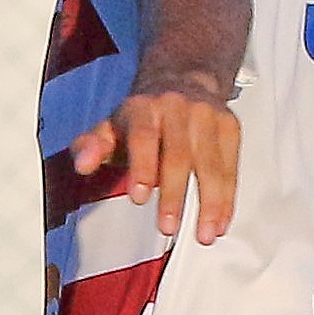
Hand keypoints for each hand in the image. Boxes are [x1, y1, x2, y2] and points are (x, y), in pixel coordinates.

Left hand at [72, 79, 240, 246]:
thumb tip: (82, 165)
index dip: (142, 168)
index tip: (139, 198)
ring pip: (211, 164)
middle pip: (179, 156)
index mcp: (143, 108)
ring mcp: (207, 116)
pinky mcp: (230, 127)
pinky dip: (227, 198)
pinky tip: (221, 221)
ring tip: (205, 234)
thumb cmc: (143, 117)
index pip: (143, 137)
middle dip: (174, 195)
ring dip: (210, 203)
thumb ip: (92, 146)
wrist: (183, 80)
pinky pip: (231, 167)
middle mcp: (177, 107)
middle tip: (168, 227)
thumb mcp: (111, 126)